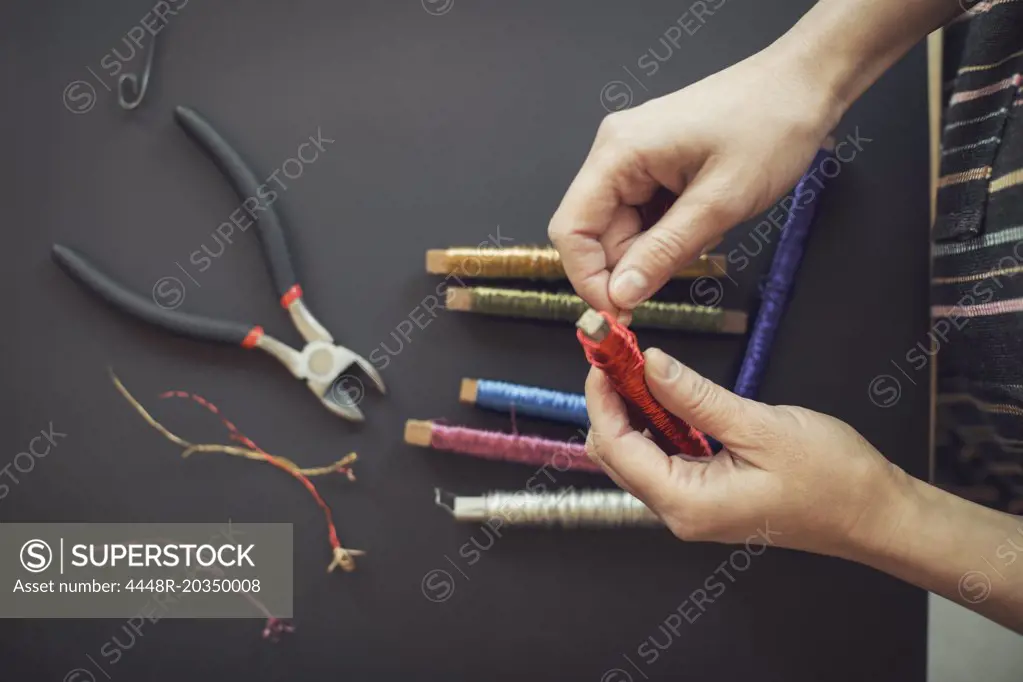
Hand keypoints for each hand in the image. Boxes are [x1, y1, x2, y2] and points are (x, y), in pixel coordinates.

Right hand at [548, 45, 840, 312]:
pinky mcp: (652, 166)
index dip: (588, 278)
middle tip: (681, 272)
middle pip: (595, 233)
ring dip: (657, 249)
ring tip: (706, 231)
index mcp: (618, 153)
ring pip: (623, 229)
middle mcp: (614, 153)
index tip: (620, 312)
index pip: (572, 230)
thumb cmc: (770, 128)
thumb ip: (664, 252)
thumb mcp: (720, 203)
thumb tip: (620, 295)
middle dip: (633, 264)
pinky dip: (669, 233)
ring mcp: (632, 158)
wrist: (802, 86)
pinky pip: (644, 216)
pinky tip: (703, 221)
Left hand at [584, 348, 908, 556]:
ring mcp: (691, 508)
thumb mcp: (760, 426)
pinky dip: (657, 425)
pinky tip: (668, 395)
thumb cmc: (832, 477)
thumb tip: (650, 365)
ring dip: (633, 411)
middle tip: (622, 355)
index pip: (616, 448)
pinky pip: (663, 459)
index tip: (603, 356)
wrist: (874, 512)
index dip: (602, 398)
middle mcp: (679, 513)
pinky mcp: (705, 497)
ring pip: (636, 456)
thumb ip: (696, 397)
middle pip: (616, 455)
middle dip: (612, 402)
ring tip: (642, 368)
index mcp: (687, 503)